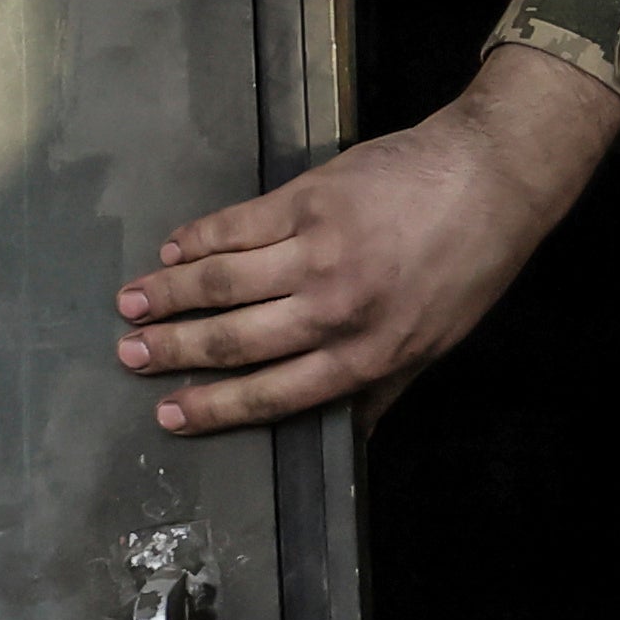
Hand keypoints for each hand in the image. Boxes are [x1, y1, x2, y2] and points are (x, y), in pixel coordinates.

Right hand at [116, 45, 619, 433]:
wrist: (490, 179)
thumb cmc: (469, 267)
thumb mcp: (436, 346)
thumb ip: (382, 390)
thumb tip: (349, 439)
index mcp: (366, 354)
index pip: (272, 394)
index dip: (213, 408)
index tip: (168, 415)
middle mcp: (335, 310)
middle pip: (234, 340)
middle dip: (173, 352)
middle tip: (131, 356)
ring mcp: (318, 252)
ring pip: (221, 282)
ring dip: (167, 294)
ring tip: (130, 304)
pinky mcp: (309, 200)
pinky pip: (236, 226)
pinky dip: (197, 238)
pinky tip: (172, 248)